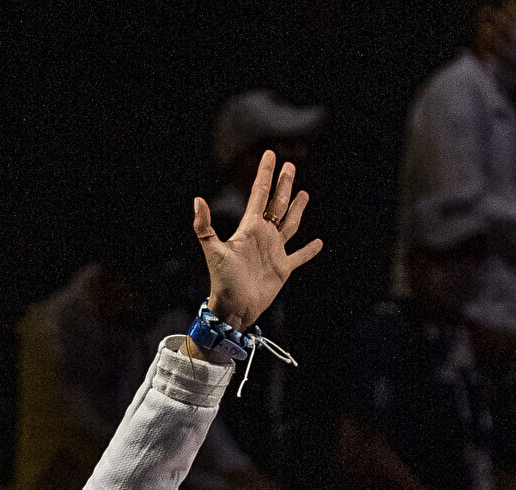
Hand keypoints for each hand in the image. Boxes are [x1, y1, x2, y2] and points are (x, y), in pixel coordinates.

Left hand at [188, 150, 320, 329]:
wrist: (233, 308)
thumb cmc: (222, 280)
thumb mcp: (213, 250)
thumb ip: (204, 226)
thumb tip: (197, 200)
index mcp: (249, 228)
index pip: (259, 194)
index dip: (265, 174)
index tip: (270, 155)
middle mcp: (263, 236)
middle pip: (277, 204)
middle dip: (284, 185)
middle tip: (291, 166)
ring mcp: (274, 252)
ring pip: (289, 224)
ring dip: (296, 209)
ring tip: (303, 194)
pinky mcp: (283, 269)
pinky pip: (299, 256)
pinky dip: (309, 250)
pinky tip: (318, 243)